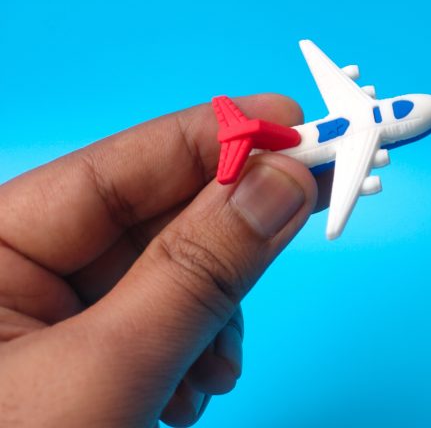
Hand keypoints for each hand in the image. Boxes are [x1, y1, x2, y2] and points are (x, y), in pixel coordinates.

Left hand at [0, 95, 317, 426]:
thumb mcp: (106, 373)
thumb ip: (200, 269)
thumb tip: (283, 181)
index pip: (129, 158)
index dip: (224, 137)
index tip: (306, 129)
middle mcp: (19, 265)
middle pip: (159, 209)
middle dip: (231, 236)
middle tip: (314, 215)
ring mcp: (49, 312)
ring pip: (173, 266)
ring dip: (217, 310)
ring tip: (210, 375)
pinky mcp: (81, 352)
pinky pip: (165, 316)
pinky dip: (198, 345)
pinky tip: (190, 390)